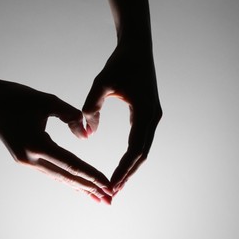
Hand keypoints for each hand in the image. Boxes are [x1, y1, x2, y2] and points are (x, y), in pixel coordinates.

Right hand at [0, 79, 112, 203]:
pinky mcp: (24, 159)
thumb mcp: (48, 101)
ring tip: (97, 198)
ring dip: (79, 187)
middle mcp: (30, 159)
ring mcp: (26, 161)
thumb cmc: (18, 96)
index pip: (71, 165)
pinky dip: (66, 178)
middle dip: (90, 189)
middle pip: (67, 177)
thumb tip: (86, 137)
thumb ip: (71, 116)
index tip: (108, 186)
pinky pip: (50, 171)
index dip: (92, 176)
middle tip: (109, 200)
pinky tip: (76, 185)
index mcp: (36, 145)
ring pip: (59, 177)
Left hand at [83, 40, 161, 193]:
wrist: (138, 47)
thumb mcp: (101, 84)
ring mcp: (153, 116)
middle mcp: (153, 117)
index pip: (134, 149)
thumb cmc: (120, 63)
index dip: (123, 169)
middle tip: (113, 191)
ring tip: (117, 182)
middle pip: (142, 154)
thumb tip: (86, 135)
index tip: (111, 184)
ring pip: (143, 149)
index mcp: (144, 112)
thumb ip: (91, 108)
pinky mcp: (149, 113)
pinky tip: (123, 163)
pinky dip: (132, 154)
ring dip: (131, 166)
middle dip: (128, 174)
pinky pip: (141, 140)